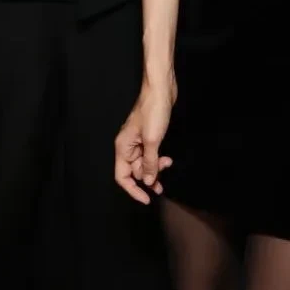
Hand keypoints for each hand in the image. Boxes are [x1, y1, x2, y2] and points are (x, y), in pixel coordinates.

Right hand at [114, 79, 175, 203]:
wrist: (161, 89)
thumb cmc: (153, 111)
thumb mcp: (152, 140)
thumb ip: (149, 163)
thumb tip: (148, 182)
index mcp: (123, 147)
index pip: (122, 176)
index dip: (133, 190)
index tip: (146, 199)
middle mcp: (128, 146)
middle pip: (135, 171)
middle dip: (148, 177)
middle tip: (162, 184)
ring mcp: (138, 141)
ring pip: (144, 164)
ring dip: (155, 168)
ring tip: (167, 165)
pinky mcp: (148, 136)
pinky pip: (151, 155)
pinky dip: (158, 159)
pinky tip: (167, 159)